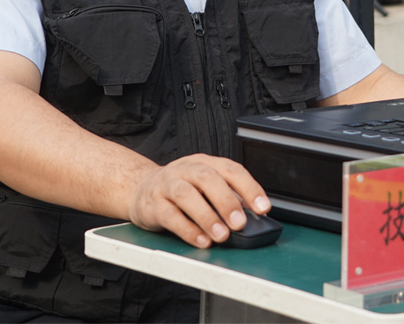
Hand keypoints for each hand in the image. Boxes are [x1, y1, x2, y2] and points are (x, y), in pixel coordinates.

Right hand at [128, 154, 270, 247]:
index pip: (231, 170)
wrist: (140, 189)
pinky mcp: (152, 204)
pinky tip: (201, 240)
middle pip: (207, 178)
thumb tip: (251, 217)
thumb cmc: (181, 189)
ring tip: (221, 235)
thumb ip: (226, 198)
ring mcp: (167, 185)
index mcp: (205, 163)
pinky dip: (187, 230)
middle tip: (240, 223)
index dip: (249, 187)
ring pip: (186, 195)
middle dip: (226, 201)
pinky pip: (170, 216)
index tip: (263, 207)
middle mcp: (186, 170)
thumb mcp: (205, 188)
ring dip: (206, 216)